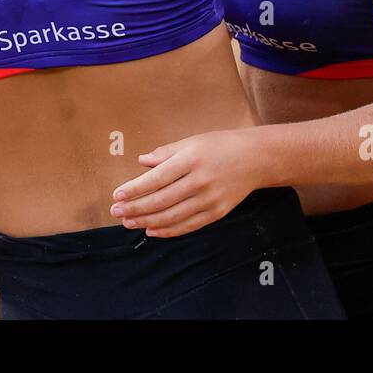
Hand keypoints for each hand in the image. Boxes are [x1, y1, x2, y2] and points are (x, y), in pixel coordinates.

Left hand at [109, 129, 263, 237]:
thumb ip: (166, 153)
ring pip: (172, 216)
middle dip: (135, 208)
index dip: (135, 188)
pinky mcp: (217, 212)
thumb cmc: (220, 146)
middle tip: (116, 211)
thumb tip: (142, 161)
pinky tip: (151, 230)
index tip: (117, 194)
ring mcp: (210, 199)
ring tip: (128, 222)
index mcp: (191, 159)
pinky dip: (168, 231)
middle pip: (161, 200)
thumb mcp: (192, 142)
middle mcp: (200, 181)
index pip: (157, 178)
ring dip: (147, 221)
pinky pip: (188, 226)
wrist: (256, 158)